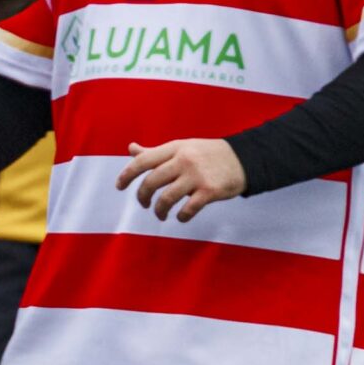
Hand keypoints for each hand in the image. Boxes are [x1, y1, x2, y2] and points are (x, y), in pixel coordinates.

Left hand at [118, 138, 245, 221]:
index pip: (143, 161)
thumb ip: (156, 152)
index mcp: (174, 148)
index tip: (119, 186)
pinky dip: (181, 217)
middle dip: (142, 196)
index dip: (127, 175)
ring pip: (167, 198)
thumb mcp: (182, 147)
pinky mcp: (209, 191)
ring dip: (159, 210)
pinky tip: (181, 217)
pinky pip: (188, 209)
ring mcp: (196, 176)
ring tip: (160, 215)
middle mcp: (183, 160)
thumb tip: (131, 149)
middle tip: (144, 204)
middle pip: (151, 182)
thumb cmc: (207, 154)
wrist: (244, 159)